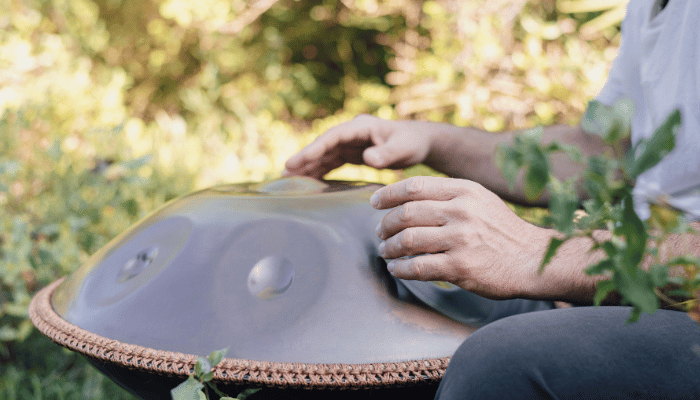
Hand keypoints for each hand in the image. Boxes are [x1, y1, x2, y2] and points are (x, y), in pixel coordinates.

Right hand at [284, 115, 433, 177]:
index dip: (313, 149)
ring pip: (324, 154)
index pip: (331, 138)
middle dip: (304, 159)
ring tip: (288, 180)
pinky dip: (320, 171)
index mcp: (360, 127)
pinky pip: (332, 162)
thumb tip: (368, 159)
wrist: (420, 143)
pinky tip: (308, 182)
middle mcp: (352, 133)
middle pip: (323, 146)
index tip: (295, 161)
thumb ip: (386, 154)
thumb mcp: (404, 148)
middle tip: (284, 174)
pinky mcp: (353, 154)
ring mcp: (351, 143)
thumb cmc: (412, 143)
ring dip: (308, 166)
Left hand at [372, 176, 552, 299]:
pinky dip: (401, 268)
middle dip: (385, 224)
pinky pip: (418, 266)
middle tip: (379, 233)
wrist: (532, 259)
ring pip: (408, 240)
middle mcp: (461, 211)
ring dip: (390, 247)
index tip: (375, 202)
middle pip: (406, 213)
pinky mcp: (460, 267)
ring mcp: (461, 239)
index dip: (388, 194)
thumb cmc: (502, 230)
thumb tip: (407, 197)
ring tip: (386, 251)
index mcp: (464, 191)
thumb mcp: (480, 200)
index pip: (414, 187)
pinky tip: (397, 268)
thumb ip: (449, 195)